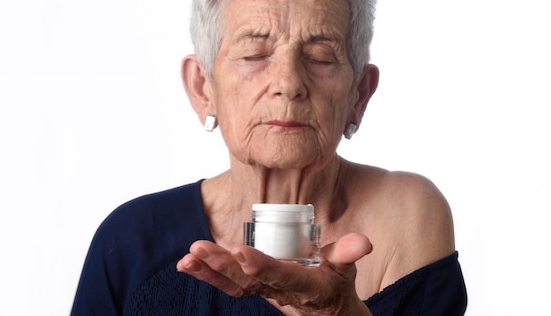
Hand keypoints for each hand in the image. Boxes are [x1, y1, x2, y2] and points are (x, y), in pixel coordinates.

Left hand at [176, 232, 373, 315]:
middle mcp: (277, 290)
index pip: (279, 275)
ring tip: (187, 256)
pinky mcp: (251, 287)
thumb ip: (348, 253)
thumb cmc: (334, 283)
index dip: (261, 265)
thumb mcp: (345, 269)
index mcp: (301, 285)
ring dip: (208, 270)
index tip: (240, 251)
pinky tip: (187, 262)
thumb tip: (364, 242)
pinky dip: (205, 274)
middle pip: (246, 280)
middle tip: (199, 249)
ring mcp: (261, 290)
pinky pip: (226, 283)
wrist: (323, 309)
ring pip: (232, 283)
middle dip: (222, 265)